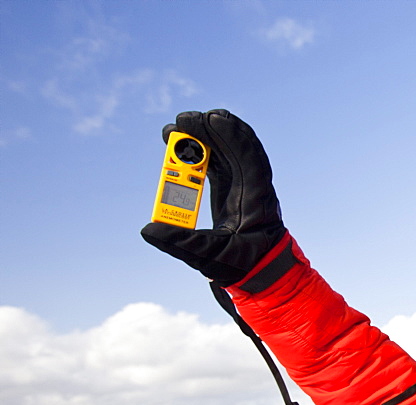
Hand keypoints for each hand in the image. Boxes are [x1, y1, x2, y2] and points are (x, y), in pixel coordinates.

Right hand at [141, 109, 286, 286]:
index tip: (209, 119)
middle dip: (211, 129)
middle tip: (182, 120)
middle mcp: (253, 186)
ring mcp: (244, 186)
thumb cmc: (245, 266)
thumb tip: (149, 230)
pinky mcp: (233, 189)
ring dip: (206, 136)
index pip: (248, 157)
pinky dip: (206, 149)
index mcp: (256, 198)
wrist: (263, 273)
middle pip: (235, 147)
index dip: (231, 135)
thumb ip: (182, 243)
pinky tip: (188, 141)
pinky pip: (220, 161)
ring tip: (180, 126)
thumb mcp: (212, 257)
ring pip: (227, 151)